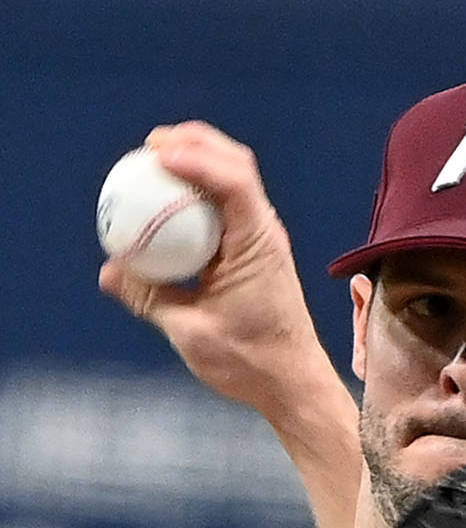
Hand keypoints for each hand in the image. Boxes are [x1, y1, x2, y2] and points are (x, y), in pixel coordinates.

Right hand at [98, 121, 328, 422]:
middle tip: (150, 145)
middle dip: (194, 142)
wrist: (293, 384)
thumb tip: (110, 271)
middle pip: (236, 165)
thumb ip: (149, 298)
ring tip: (157, 161)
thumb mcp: (191, 332)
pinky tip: (169, 202)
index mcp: (258, 246)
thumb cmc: (251, 363)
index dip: (196, 156)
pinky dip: (199, 194)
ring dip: (199, 162)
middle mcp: (265, 234)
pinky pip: (225, 209)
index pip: (234, 182)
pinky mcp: (254, 254)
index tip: (156, 154)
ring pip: (234, 181)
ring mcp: (262, 241)